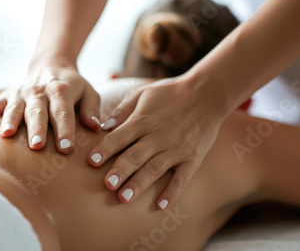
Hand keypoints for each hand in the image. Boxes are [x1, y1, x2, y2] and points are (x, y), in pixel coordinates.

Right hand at [0, 59, 100, 152]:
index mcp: (61, 90)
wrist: (52, 65)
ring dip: (11, 120)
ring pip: (15, 107)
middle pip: (38, 111)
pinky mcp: (8, 94)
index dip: (65, 130)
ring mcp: (21, 92)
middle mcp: (39, 91)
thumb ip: (92, 109)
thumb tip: (95, 126)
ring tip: (7, 135)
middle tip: (37, 146)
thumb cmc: (74, 87)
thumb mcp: (89, 92)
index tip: (67, 148)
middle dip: (37, 128)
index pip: (63, 112)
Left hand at [88, 76, 226, 208]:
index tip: (92, 161)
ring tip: (124, 198)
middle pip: (136, 155)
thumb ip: (123, 110)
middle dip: (121, 170)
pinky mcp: (192, 159)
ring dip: (139, 184)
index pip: (120, 137)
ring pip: (155, 169)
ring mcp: (176, 149)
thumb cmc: (170, 94)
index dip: (105, 149)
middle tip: (107, 184)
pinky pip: (182, 178)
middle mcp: (158, 137)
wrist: (207, 95)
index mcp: (143, 120)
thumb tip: (103, 126)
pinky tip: (161, 205)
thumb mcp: (143, 94)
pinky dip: (172, 192)